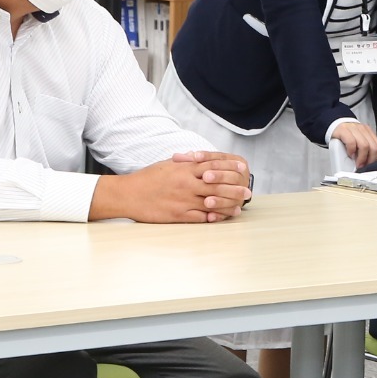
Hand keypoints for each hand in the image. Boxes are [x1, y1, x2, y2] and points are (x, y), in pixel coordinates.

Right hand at [92, 155, 251, 222]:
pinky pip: (199, 217)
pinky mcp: (177, 215)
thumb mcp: (168, 165)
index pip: (212, 166)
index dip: (229, 167)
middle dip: (234, 188)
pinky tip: (221, 219)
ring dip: (227, 206)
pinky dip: (211, 218)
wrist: (128, 194)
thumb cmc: (147, 178)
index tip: (243, 168)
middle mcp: (186, 184)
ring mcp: (183, 200)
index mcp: (185, 169)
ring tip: (239, 208)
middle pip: (217, 185)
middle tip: (248, 191)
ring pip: (211, 203)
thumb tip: (199, 158)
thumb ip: (185, 163)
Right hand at [330, 120, 376, 166]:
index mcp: (369, 133)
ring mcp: (354, 129)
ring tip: (357, 163)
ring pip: (364, 145)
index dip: (376, 159)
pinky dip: (352, 151)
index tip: (371, 166)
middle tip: (364, 166)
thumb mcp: (358, 141)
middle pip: (373, 147)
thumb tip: (367, 164)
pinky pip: (351, 142)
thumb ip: (364, 150)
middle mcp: (363, 130)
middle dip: (370, 160)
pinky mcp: (343, 130)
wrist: (335, 125)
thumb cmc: (347, 135)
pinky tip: (350, 154)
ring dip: (362, 158)